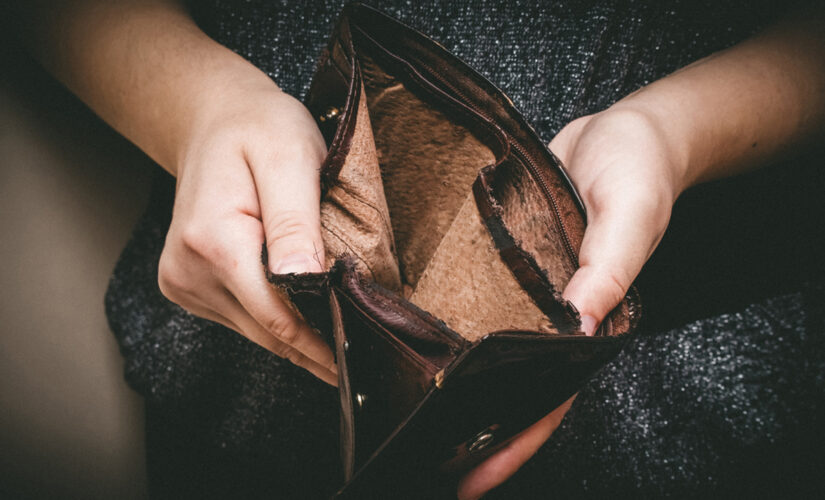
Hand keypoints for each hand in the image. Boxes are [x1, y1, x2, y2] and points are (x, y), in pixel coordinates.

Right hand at [157, 69, 336, 384]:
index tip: (355, 358)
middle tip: (359, 358)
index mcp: (212, 241)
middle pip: (265, 329)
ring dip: (296, 335)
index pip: (275, 314)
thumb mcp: (289, 158)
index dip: (318, 340)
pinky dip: (274, 318)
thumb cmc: (258, 129)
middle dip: (313, 345)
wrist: (214, 118)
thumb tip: (306, 279)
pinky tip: (304, 314)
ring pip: (254, 329)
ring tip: (339, 339)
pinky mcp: (188, 284)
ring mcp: (184, 280)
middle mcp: (188, 269)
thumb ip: (294, 221)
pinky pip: (241, 317)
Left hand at [457, 106, 685, 498]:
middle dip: (476, 428)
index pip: (552, 394)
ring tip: (413, 417)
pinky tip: (418, 338)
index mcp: (590, 318)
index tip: (473, 477)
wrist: (624, 128)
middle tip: (427, 462)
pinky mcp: (507, 260)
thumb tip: (578, 325)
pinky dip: (454, 326)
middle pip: (514, 385)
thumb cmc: (639, 169)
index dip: (516, 440)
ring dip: (461, 386)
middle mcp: (554, 313)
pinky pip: (478, 303)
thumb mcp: (631, 214)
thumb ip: (608, 268)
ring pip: (492, 351)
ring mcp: (527, 289)